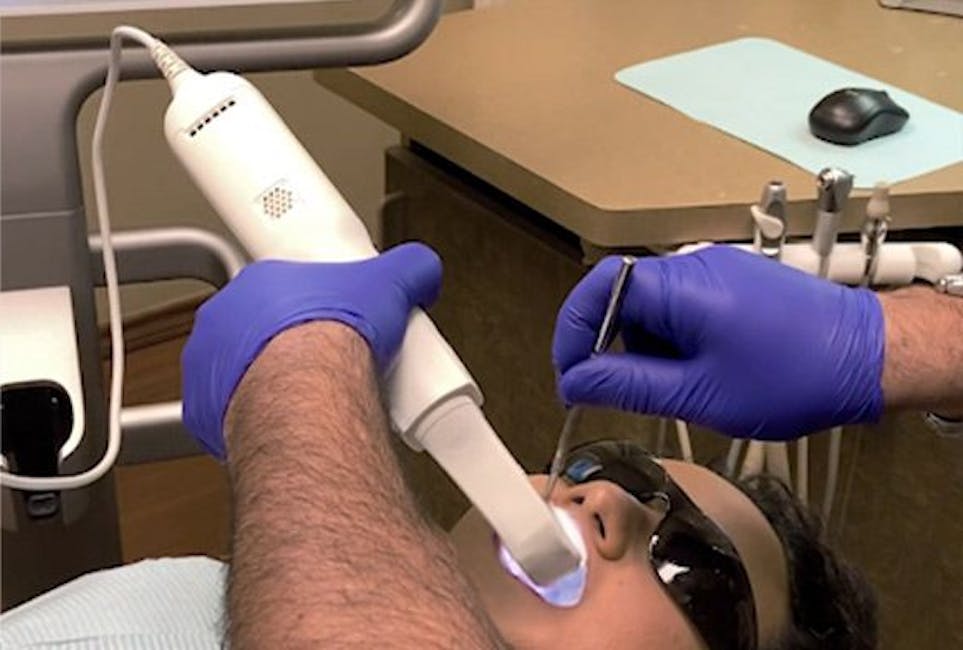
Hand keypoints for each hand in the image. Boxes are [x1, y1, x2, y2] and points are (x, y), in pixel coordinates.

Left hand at [182, 242, 441, 457]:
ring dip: (280, 380)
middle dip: (297, 342)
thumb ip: (408, 269)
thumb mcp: (390, 283)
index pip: (283, 285)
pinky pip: (238, 412)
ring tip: (322, 390)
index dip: (313, 302)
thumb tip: (421, 268)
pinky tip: (301, 418)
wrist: (309, 396)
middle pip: (263, 329)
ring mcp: (213, 370)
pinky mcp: (212, 413)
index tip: (334, 314)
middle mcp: (226, 323)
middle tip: (333, 354)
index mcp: (258, 283)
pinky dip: (269, 415)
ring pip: (248, 372)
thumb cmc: (329, 338)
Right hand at [552, 246, 884, 439]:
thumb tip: (576, 381)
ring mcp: (716, 272)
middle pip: (621, 297)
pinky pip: (680, 307)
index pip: (600, 288)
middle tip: (615, 389)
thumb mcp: (698, 393)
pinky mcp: (733, 284)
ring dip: (645, 348)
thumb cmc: (796, 375)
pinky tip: (699, 373)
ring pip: (650, 307)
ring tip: (677, 387)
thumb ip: (627, 385)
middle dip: (610, 346)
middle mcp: (694, 267)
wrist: (870, 358)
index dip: (574, 329)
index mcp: (681, 287)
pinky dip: (674, 342)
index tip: (571, 372)